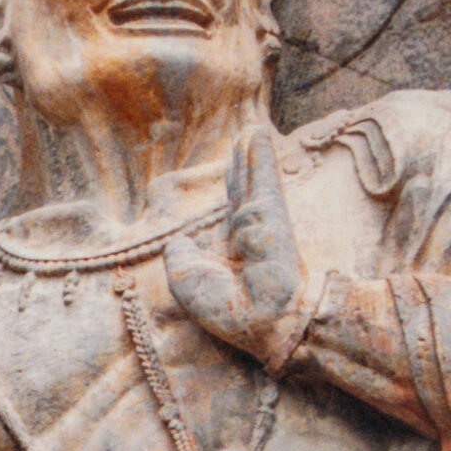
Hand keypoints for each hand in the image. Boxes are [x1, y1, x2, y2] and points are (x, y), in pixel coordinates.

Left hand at [165, 127, 304, 354]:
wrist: (260, 320)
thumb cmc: (226, 309)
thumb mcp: (185, 280)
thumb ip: (179, 255)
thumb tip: (179, 238)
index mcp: (230, 250)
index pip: (228, 212)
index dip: (230, 190)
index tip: (233, 169)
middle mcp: (246, 234)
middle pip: (242, 190)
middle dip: (241, 165)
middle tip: (243, 140)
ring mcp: (259, 224)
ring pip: (252, 181)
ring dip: (252, 155)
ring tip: (253, 130)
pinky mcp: (270, 217)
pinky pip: (262, 181)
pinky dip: (259, 158)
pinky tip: (257, 137)